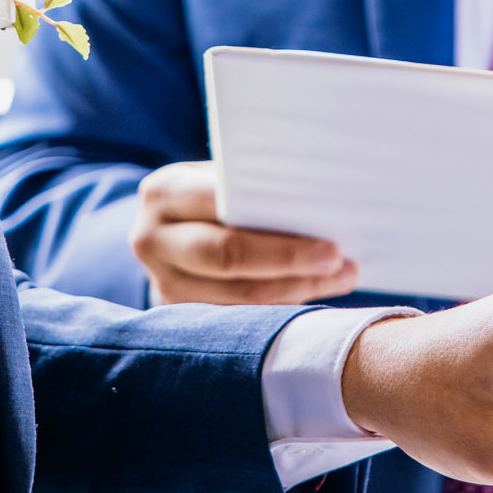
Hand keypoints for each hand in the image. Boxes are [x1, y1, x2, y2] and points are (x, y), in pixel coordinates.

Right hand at [130, 161, 357, 304]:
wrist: (163, 229)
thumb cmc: (208, 193)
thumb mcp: (217, 176)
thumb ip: (250, 185)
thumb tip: (324, 196)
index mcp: (163, 192)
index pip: (221, 208)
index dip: (272, 223)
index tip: (329, 238)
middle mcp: (152, 239)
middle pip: (226, 256)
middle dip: (290, 262)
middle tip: (339, 262)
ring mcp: (161, 282)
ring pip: (236, 295)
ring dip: (295, 289)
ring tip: (340, 278)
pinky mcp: (176, 313)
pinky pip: (236, 316)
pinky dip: (279, 306)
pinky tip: (313, 294)